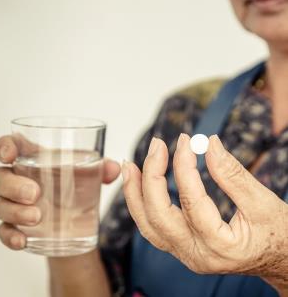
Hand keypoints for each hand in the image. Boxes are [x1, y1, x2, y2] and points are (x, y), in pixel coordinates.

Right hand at [0, 135, 119, 249]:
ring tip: (37, 217)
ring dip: (15, 211)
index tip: (10, 155)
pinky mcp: (17, 226)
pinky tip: (22, 240)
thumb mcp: (91, 175)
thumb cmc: (78, 187)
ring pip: (0, 204)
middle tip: (35, 193)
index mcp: (36, 160)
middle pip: (0, 177)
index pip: (11, 147)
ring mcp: (16, 204)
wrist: (77, 219)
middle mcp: (20, 180)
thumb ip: (103, 168)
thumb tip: (115, 168)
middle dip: (13, 185)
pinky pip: (4, 230)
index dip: (4, 147)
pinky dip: (10, 236)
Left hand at [122, 134, 287, 294]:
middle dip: (152, 176)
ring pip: (148, 225)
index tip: (185, 142)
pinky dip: (141, 204)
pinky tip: (138, 184)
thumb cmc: (278, 235)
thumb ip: (233, 174)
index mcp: (220, 247)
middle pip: (159, 215)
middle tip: (157, 146)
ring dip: (135, 193)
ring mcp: (185, 254)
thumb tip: (209, 143)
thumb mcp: (263, 203)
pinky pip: (152, 227)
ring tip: (130, 165)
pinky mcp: (181, 247)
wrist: (281, 261)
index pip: (191, 201)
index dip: (184, 167)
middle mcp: (196, 255)